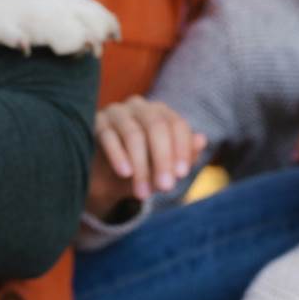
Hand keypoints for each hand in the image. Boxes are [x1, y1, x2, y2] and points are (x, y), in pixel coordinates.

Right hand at [85, 96, 206, 219]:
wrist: (106, 178)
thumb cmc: (142, 168)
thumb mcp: (164, 167)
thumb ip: (184, 155)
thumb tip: (202, 140)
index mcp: (161, 112)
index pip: (177, 124)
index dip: (181, 149)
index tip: (181, 175)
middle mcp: (140, 106)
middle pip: (156, 127)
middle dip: (162, 159)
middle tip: (165, 187)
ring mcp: (116, 112)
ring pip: (133, 134)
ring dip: (141, 166)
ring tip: (143, 193)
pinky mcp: (96, 121)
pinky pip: (109, 137)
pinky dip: (118, 156)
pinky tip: (125, 174)